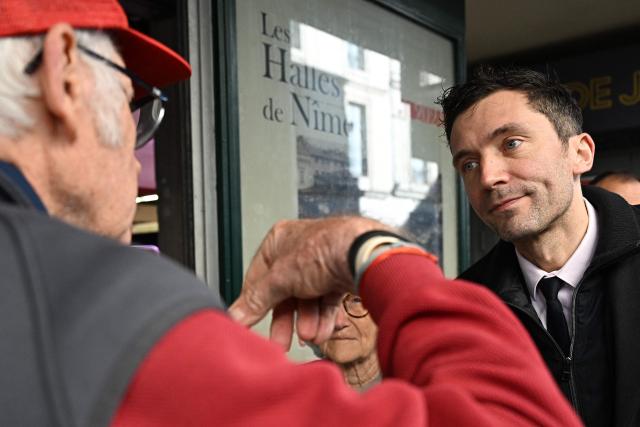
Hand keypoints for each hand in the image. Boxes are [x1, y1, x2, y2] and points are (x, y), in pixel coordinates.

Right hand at [228, 216, 387, 349]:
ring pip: (307, 300)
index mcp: (280, 240)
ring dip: (308, 322)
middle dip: (286, 319)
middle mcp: (300, 250)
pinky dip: (324, 318)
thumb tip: (237, 315)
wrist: (365, 255)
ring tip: (310, 336)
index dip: (254, 302)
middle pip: (284, 292)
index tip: (249, 323)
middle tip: (280, 341)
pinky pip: (326, 302)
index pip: (258, 277)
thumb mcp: (280, 278)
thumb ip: (256, 299)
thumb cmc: (326, 249)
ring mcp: (321, 264)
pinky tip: (323, 331)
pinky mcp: (340, 276)